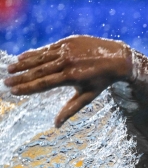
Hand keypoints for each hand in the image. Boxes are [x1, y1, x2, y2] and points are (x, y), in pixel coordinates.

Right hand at [4, 35, 132, 127]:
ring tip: (10, 69)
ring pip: (40, 58)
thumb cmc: (102, 81)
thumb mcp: (88, 96)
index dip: (27, 88)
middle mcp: (67, 62)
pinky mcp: (68, 41)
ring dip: (23, 63)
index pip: (43, 84)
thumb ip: (70, 109)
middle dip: (21, 77)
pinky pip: (47, 48)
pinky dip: (34, 53)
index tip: (13, 92)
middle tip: (6, 82)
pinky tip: (23, 57)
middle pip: (38, 71)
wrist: (118, 58)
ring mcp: (67, 50)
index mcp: (71, 77)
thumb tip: (56, 125)